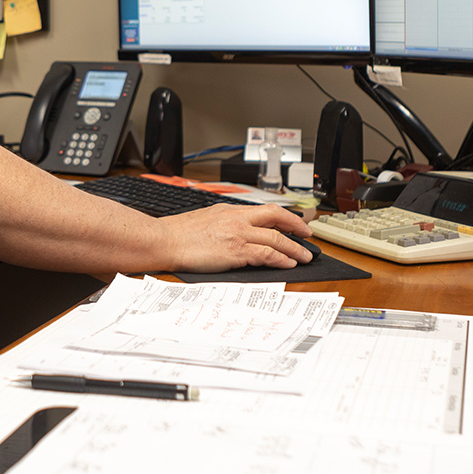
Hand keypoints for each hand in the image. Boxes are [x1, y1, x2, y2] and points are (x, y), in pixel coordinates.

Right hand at [163, 202, 314, 272]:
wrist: (164, 240)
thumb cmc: (177, 234)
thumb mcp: (205, 220)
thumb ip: (223, 224)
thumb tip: (235, 233)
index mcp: (229, 210)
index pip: (264, 210)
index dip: (284, 216)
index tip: (293, 222)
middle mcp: (236, 219)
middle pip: (276, 217)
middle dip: (296, 226)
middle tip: (308, 235)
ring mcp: (237, 234)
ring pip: (276, 238)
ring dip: (294, 248)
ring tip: (304, 257)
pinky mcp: (235, 252)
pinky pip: (266, 254)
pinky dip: (281, 259)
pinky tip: (288, 264)